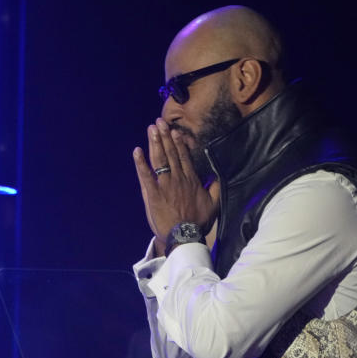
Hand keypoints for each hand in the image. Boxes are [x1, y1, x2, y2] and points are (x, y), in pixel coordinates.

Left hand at [132, 118, 218, 253]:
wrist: (185, 235)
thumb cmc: (198, 222)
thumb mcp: (214, 204)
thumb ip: (216, 187)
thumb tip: (220, 175)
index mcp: (191, 180)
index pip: (184, 157)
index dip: (178, 143)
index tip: (175, 131)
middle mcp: (178, 178)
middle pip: (171, 153)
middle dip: (165, 136)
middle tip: (159, 122)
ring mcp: (165, 185)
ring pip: (160, 160)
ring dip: (155, 143)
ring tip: (151, 129)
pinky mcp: (152, 194)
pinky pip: (146, 175)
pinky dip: (140, 163)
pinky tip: (136, 151)